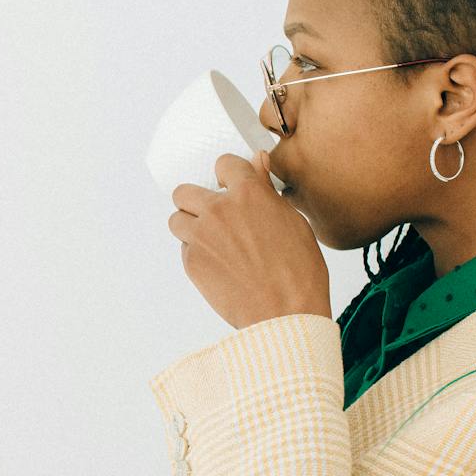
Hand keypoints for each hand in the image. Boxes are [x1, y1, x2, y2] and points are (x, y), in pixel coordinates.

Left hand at [167, 150, 329, 328]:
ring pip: (176, 219)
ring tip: (211, 241)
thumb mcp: (293, 222)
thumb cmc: (299, 271)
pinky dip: (196, 253)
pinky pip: (184, 249)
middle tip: (212, 215)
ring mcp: (201, 237)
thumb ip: (267, 191)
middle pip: (184, 192)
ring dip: (190, 226)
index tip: (230, 185)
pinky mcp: (192, 263)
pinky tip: (218, 264)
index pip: (223, 163)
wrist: (285, 314)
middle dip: (196, 200)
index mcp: (249, 194)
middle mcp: (219, 210)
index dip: (228, 175)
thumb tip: (258, 161)